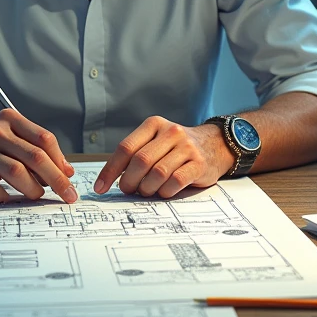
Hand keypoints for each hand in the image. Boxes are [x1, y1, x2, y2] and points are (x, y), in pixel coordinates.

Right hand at [0, 108, 76, 202]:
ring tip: (36, 194)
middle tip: (67, 194)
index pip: (44, 138)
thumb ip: (39, 151)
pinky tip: (8, 197)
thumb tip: (67, 171)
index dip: (60, 160)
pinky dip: (5, 196)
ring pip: (16, 172)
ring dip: (32, 188)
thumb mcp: (14, 140)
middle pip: (34, 156)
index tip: (69, 177)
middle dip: (56, 178)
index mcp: (10, 119)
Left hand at [93, 117, 235, 197]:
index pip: (126, 148)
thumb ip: (136, 154)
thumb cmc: (177, 148)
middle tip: (127, 190)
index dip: (110, 170)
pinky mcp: (199, 164)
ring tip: (146, 191)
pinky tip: (163, 191)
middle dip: (129, 181)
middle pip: (140, 161)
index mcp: (153, 125)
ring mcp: (186, 147)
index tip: (100, 187)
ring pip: (157, 173)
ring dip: (147, 188)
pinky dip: (165, 191)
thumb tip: (110, 179)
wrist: (215, 144)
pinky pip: (175, 181)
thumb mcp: (156, 141)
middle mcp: (170, 132)